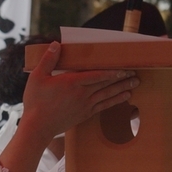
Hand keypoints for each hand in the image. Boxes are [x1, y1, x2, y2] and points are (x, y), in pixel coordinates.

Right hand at [21, 42, 138, 139]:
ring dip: (122, 89)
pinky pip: (104, 106)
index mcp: (72, 82)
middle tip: (135, 74)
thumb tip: (55, 44)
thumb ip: (48, 60)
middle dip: (122, 78)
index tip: (123, 68)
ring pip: (108, 95)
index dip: (111, 71)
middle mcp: (82, 94)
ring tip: (135, 84)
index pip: (97, 75)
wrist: (38, 127)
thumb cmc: (35, 102)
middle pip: (106, 84)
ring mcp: (85, 106)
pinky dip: (115, 101)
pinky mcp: (85, 115)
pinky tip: (124, 98)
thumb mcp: (37, 77)